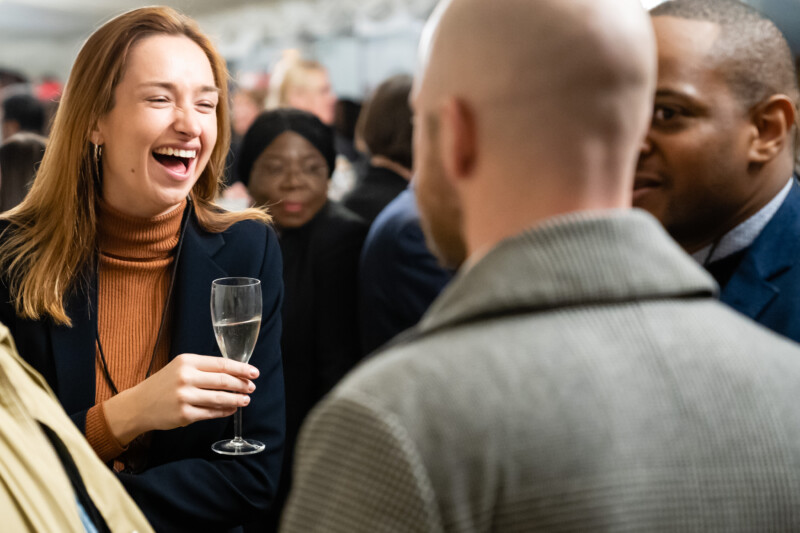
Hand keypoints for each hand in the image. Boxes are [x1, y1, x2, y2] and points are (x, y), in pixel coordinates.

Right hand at [103, 353, 258, 445]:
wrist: (138, 405)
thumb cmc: (164, 384)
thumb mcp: (181, 367)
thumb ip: (204, 368)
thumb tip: (235, 372)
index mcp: (187, 361)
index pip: (221, 364)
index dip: (241, 369)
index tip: (254, 372)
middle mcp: (186, 377)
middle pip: (224, 381)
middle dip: (242, 384)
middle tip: (252, 387)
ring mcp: (185, 397)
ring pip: (220, 398)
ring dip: (236, 399)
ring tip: (245, 399)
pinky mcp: (184, 415)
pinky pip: (211, 413)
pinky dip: (224, 411)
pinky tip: (231, 409)